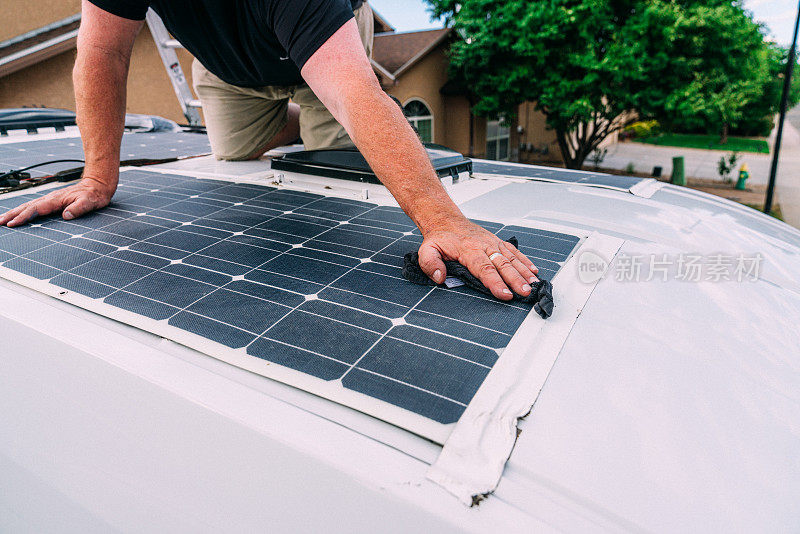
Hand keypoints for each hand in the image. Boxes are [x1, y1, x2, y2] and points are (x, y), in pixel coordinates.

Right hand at [0, 176, 116, 227]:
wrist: (97, 185)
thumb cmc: (94, 194)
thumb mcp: (90, 202)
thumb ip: (78, 208)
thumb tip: (67, 215)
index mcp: (56, 199)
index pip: (35, 209)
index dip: (23, 217)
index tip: (12, 223)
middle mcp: (50, 198)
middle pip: (26, 206)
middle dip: (12, 214)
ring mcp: (50, 199)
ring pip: (28, 205)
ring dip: (14, 212)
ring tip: (2, 219)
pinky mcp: (52, 201)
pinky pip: (34, 206)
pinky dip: (23, 210)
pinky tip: (18, 215)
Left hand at [418, 217, 539, 300]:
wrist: (445, 220)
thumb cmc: (439, 238)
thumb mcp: (426, 250)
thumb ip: (431, 264)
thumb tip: (440, 277)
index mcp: (468, 249)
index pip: (483, 268)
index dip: (495, 282)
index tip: (505, 294)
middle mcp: (484, 245)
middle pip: (502, 264)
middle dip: (515, 280)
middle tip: (525, 293)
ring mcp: (492, 243)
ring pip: (511, 258)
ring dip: (524, 272)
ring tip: (533, 285)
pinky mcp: (497, 242)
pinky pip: (513, 252)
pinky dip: (524, 261)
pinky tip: (533, 271)